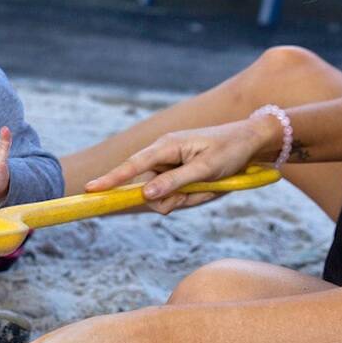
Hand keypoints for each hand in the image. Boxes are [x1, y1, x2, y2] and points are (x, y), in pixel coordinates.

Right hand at [84, 118, 273, 214]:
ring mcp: (169, 165)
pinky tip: (208, 187)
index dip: (111, 179)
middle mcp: (162, 155)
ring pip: (163, 196)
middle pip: (149, 190)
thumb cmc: (230, 150)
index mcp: (166, 146)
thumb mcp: (206, 169)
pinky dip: (191, 197)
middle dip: (173, 199)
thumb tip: (145, 194)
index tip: (90, 190)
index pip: (132, 166)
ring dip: (186, 199)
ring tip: (209, 187)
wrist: (251, 142)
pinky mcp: (176, 173)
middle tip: (201, 192)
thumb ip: (175, 182)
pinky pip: (175, 195)